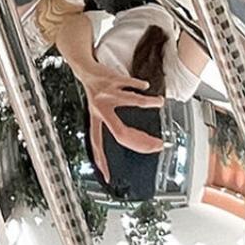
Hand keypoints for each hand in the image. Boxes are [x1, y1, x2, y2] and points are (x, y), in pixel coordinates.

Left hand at [77, 70, 163, 184]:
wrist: (84, 67)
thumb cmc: (94, 91)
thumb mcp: (96, 111)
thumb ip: (111, 124)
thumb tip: (130, 141)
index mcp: (95, 118)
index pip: (97, 144)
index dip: (102, 161)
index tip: (108, 177)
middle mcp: (100, 108)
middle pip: (121, 132)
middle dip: (141, 141)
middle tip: (158, 144)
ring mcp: (107, 94)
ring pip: (131, 101)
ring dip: (148, 103)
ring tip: (159, 102)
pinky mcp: (113, 79)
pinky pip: (129, 83)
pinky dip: (140, 85)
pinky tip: (146, 87)